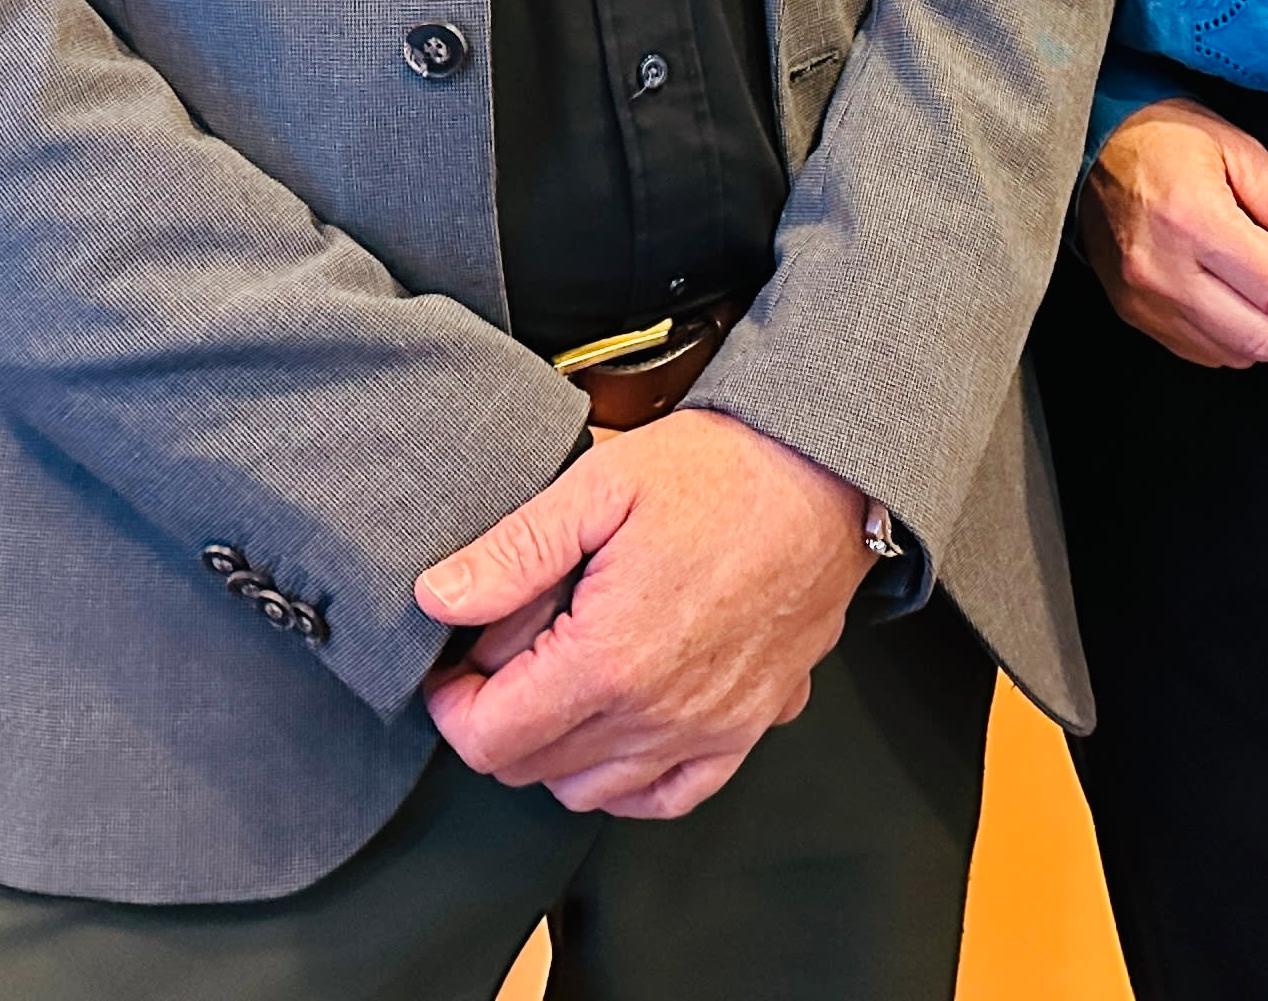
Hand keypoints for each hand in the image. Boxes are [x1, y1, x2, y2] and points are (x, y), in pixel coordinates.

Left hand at [415, 409, 872, 817]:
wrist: (829, 474)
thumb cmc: (724, 471)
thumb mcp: (600, 484)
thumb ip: (513, 551)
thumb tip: (439, 598)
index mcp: (609, 660)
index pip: (491, 738)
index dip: (451, 706)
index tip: (452, 667)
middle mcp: (658, 714)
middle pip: (533, 768)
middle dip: (499, 719)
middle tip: (504, 655)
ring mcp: (708, 729)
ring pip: (592, 791)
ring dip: (557, 750)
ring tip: (560, 678)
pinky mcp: (749, 726)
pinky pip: (670, 795)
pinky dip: (630, 781)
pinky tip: (619, 731)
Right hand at [1077, 97, 1267, 366]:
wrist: (1093, 148)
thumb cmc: (1166, 140)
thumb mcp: (1240, 152)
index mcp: (1194, 220)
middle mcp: (1164, 271)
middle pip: (1264, 337)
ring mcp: (1146, 302)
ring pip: (1238, 354)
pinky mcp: (1137, 318)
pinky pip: (1206, 354)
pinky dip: (1235, 337)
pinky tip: (1236, 297)